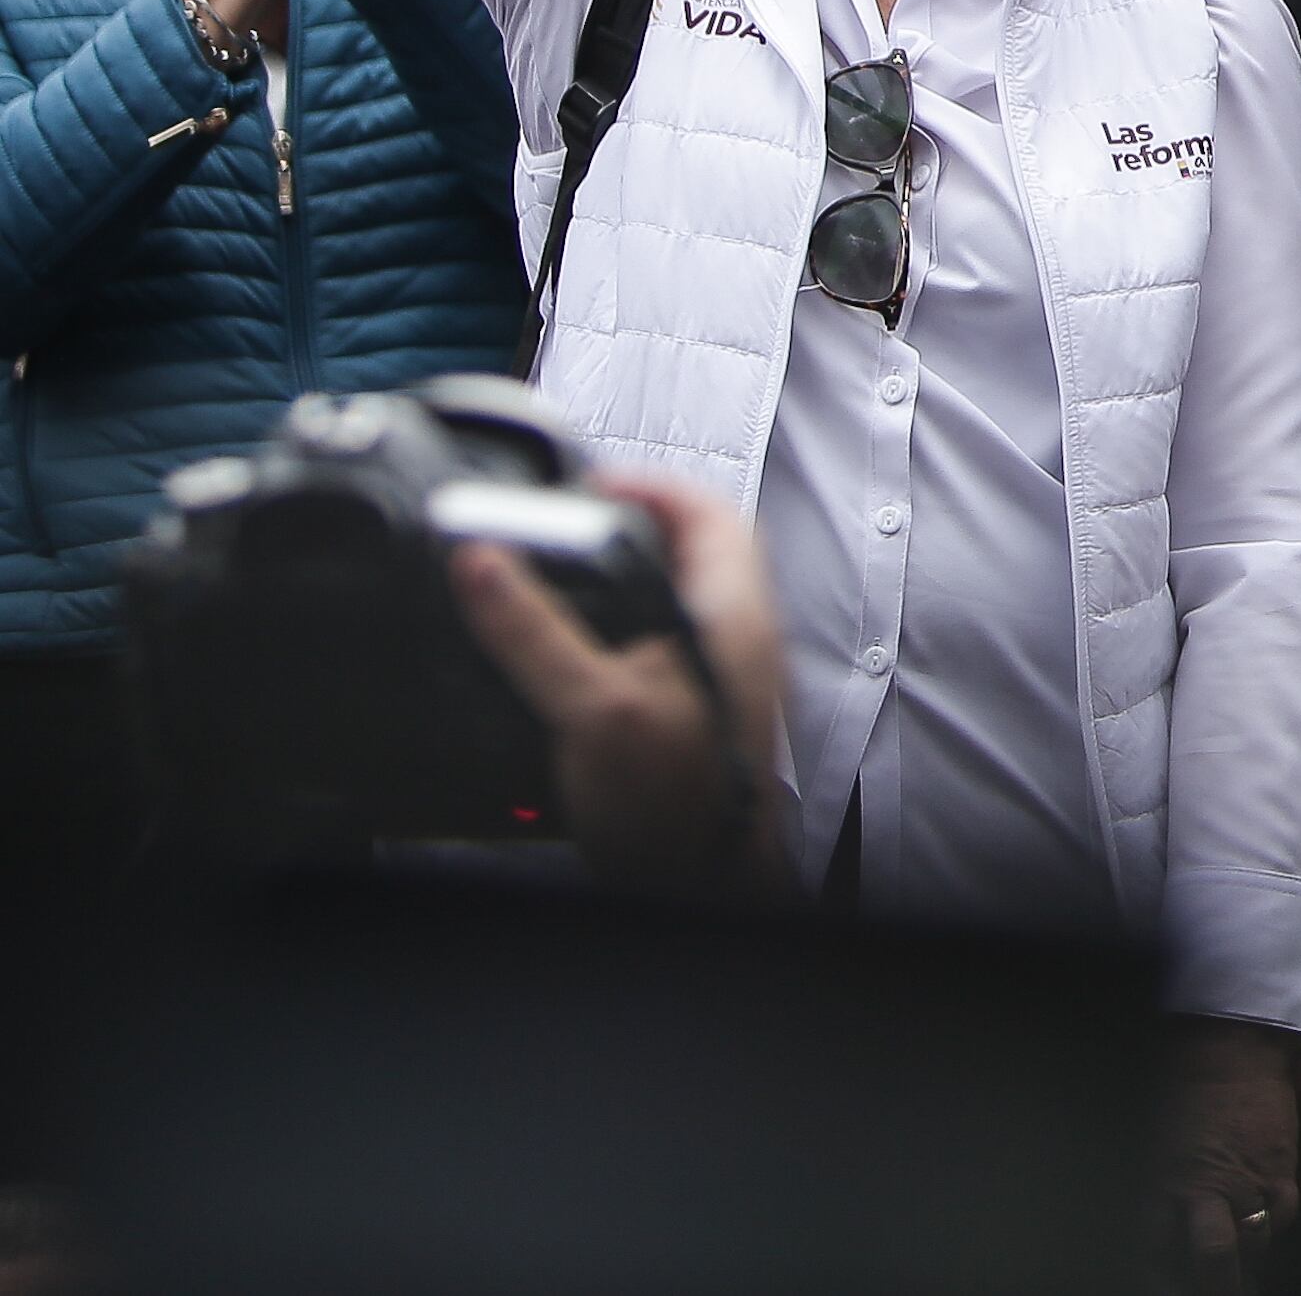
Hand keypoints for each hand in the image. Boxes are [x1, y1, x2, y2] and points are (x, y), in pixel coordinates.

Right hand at [449, 469, 786, 892]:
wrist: (703, 891)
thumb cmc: (676, 810)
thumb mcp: (592, 709)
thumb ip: (534, 632)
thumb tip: (482, 564)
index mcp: (734, 618)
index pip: (713, 514)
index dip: (653, 485)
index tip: (591, 483)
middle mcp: (743, 643)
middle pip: (698, 552)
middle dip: (634, 527)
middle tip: (569, 525)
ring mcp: (728, 682)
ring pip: (682, 603)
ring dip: (628, 582)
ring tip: (565, 579)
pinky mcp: (702, 721)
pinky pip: (668, 651)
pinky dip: (624, 635)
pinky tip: (578, 657)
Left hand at [1163, 1017, 1300, 1291]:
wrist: (1231, 1048)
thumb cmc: (1185, 1090)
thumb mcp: (1158, 1144)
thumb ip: (1163, 1188)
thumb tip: (1167, 1226)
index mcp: (1163, 1185)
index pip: (1155, 1250)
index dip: (1161, 1276)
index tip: (1168, 1282)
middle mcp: (1204, 1191)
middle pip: (1212, 1258)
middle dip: (1216, 1284)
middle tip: (1221, 1291)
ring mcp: (1248, 1181)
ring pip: (1253, 1242)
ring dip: (1248, 1254)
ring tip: (1244, 1260)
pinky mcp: (1281, 1168)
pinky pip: (1284, 1215)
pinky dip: (1276, 1223)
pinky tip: (1268, 1220)